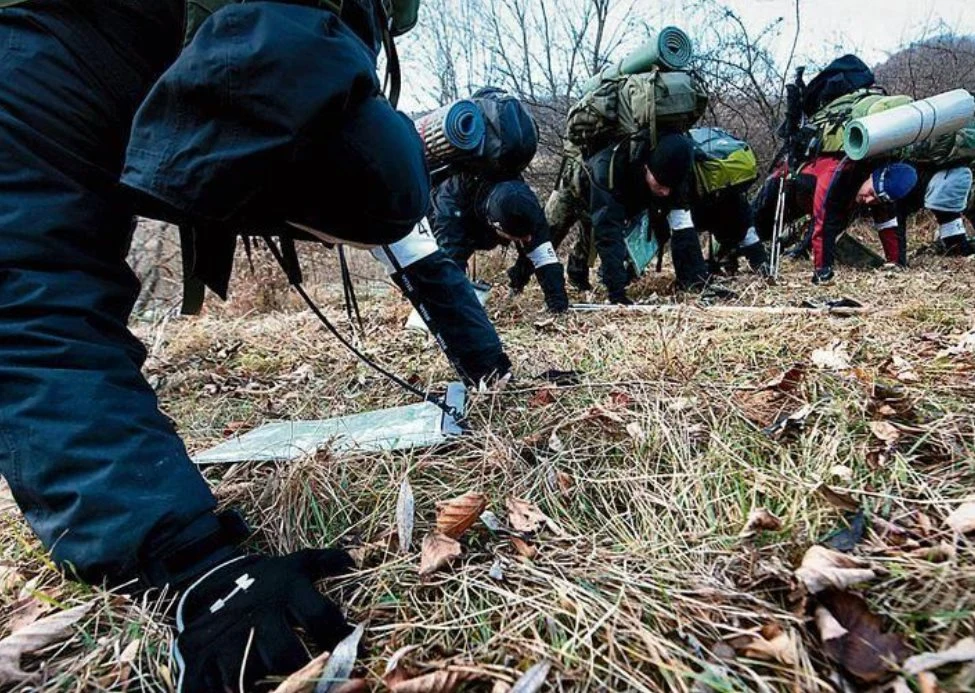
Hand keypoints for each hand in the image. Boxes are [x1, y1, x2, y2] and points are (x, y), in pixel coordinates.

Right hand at [174, 549, 353, 691]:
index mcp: (284, 589)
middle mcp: (257, 611)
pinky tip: (254, 687)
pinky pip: (222, 684)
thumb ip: (324, 562)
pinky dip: (239, 688)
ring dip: (271, 683)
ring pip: (253, 673)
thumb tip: (351, 560)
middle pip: (285, 653)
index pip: (320, 616)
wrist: (208, 583)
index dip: (340, 636)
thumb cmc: (264, 581)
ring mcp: (228, 635)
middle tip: (317, 675)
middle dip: (303, 669)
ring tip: (288, 684)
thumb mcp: (293, 565)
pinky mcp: (204, 654)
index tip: (359, 653)